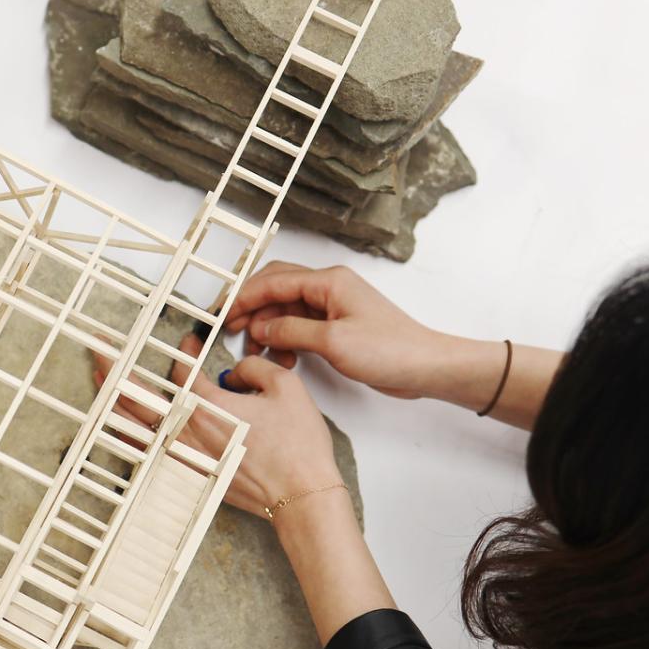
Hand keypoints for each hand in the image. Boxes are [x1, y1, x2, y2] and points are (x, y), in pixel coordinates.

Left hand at [91, 333, 345, 519]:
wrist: (301, 496)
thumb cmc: (298, 449)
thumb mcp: (286, 388)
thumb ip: (255, 368)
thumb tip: (237, 370)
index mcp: (207, 407)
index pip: (182, 371)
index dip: (184, 350)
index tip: (190, 341)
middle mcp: (188, 433)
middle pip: (138, 396)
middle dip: (114, 369)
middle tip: (98, 349)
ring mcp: (185, 458)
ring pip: (136, 426)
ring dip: (115, 400)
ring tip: (100, 381)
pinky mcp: (191, 476)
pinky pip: (149, 452)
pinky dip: (132, 434)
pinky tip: (125, 426)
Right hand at [223, 262, 465, 396]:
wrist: (425, 367)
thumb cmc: (390, 351)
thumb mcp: (333, 342)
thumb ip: (290, 332)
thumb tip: (259, 328)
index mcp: (329, 282)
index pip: (273, 281)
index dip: (244, 297)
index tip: (223, 316)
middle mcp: (329, 288)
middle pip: (276, 290)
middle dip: (252, 310)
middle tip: (231, 332)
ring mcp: (333, 307)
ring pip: (286, 311)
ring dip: (268, 330)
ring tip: (259, 355)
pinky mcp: (337, 326)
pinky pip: (300, 327)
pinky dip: (285, 341)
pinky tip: (283, 360)